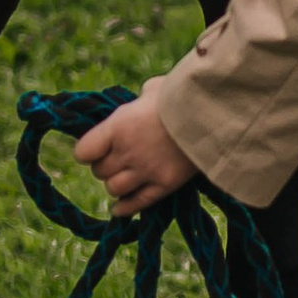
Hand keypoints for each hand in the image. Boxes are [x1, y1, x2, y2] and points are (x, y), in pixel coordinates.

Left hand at [74, 78, 198, 218]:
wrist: (213, 114)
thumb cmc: (181, 95)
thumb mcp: (153, 89)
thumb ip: (140, 100)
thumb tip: (140, 101)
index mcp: (118, 127)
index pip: (84, 151)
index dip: (87, 151)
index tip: (95, 148)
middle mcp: (127, 152)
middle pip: (99, 172)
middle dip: (104, 166)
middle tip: (116, 160)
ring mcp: (146, 171)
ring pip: (114, 189)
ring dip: (116, 184)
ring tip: (125, 177)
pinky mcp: (164, 185)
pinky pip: (137, 203)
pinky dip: (125, 208)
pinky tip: (120, 208)